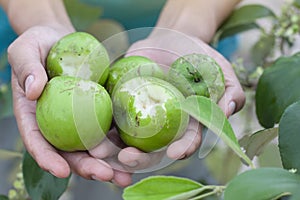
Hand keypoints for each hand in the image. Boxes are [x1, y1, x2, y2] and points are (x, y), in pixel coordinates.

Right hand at [8, 26, 131, 186]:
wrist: (62, 40)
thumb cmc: (39, 44)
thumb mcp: (25, 49)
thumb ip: (26, 68)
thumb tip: (33, 91)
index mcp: (35, 115)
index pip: (38, 141)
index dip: (48, 158)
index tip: (62, 171)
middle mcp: (58, 123)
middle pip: (70, 151)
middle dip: (88, 167)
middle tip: (106, 175)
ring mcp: (79, 120)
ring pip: (93, 147)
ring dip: (109, 163)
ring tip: (126, 175)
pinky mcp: (98, 111)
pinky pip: (109, 129)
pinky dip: (121, 143)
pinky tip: (137, 152)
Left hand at [112, 28, 244, 169]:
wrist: (172, 38)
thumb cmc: (200, 57)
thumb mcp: (221, 72)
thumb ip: (229, 93)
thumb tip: (227, 112)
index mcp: (186, 123)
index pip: (186, 141)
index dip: (182, 149)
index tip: (174, 153)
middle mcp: (162, 125)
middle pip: (150, 149)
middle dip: (139, 158)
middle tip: (126, 159)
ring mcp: (140, 114)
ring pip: (124, 137)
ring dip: (111, 147)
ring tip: (98, 150)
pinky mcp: (121, 100)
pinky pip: (108, 114)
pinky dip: (98, 122)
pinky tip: (88, 127)